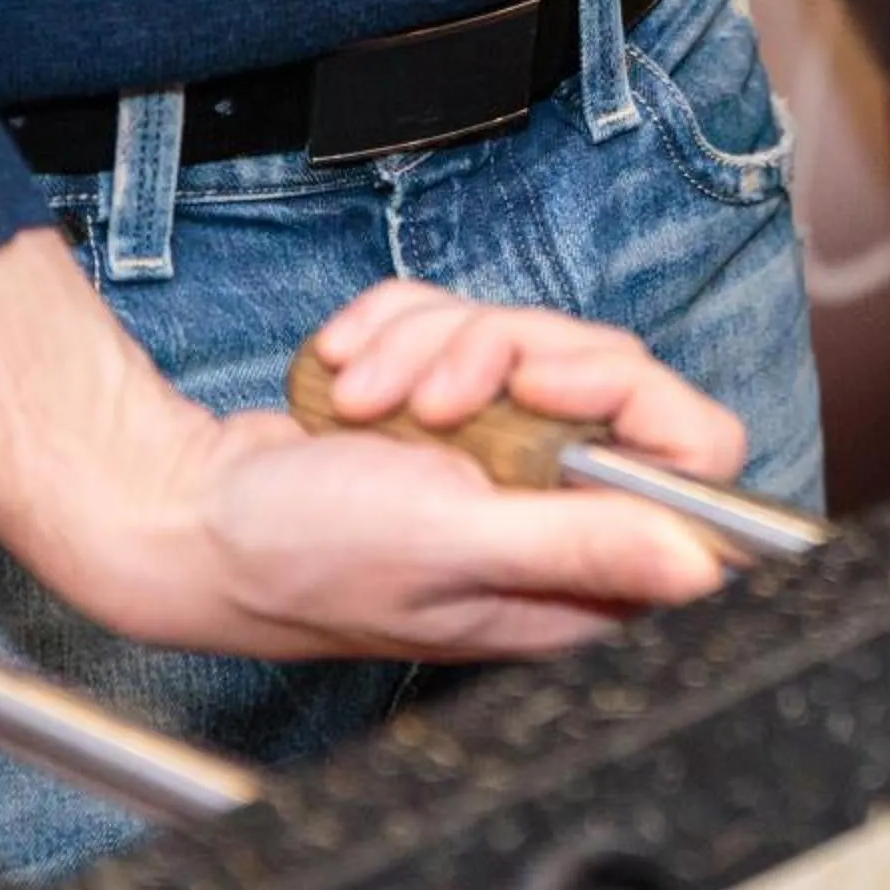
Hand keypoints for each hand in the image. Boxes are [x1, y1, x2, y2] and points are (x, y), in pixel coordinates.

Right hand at [0, 233, 738, 660]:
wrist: (184, 514)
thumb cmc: (298, 555)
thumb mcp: (450, 543)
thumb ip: (581, 544)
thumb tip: (705, 565)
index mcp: (584, 570)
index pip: (697, 455)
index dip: (634, 396)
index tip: (542, 378)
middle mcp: (560, 510)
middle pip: (611, 370)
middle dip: (502, 357)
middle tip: (425, 400)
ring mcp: (509, 452)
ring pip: (532, 335)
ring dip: (434, 346)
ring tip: (364, 404)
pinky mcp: (459, 405)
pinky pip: (466, 318)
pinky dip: (400, 330)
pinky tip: (348, 379)